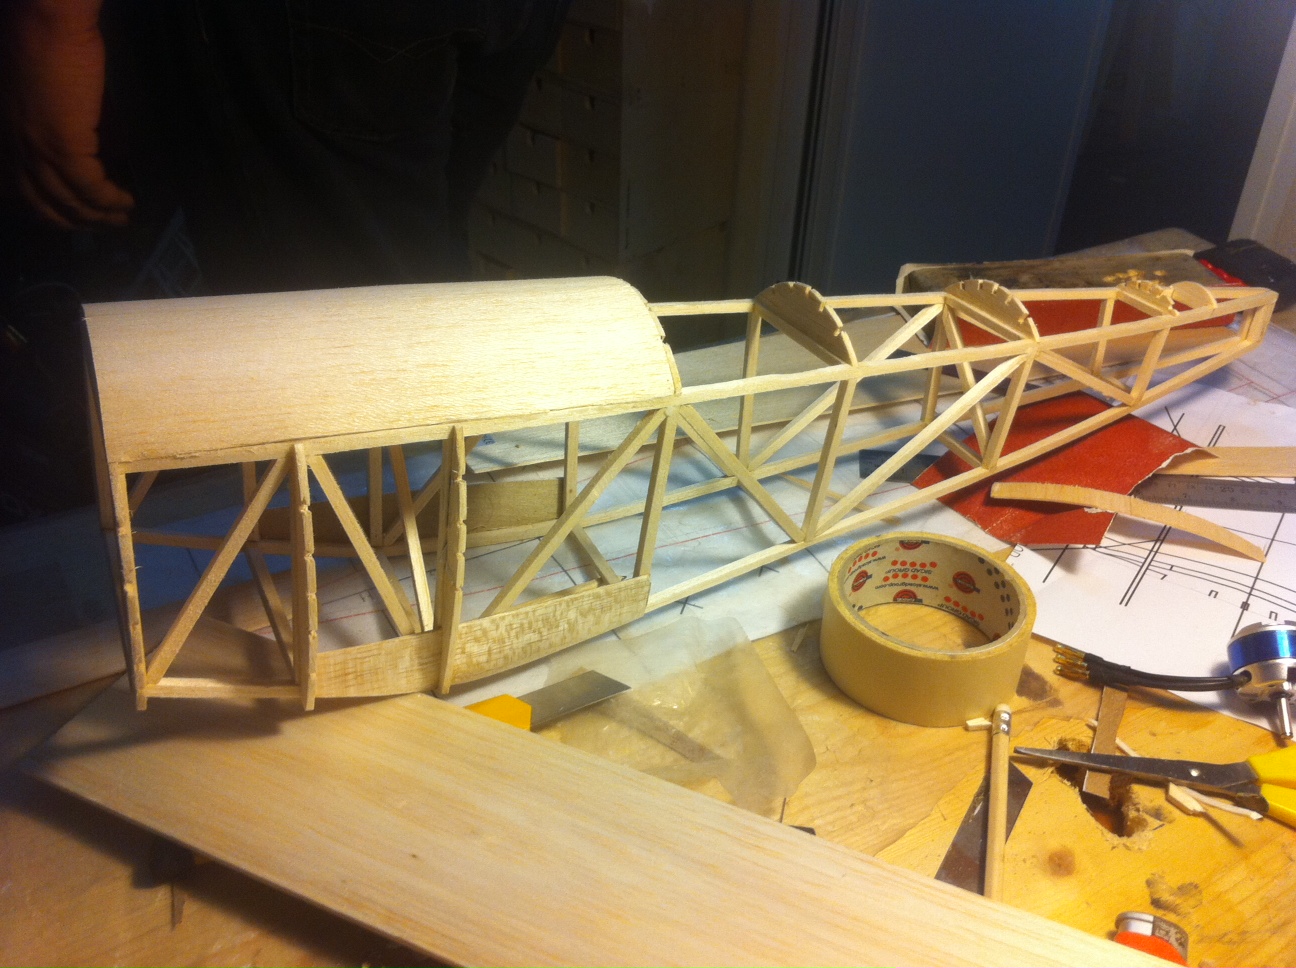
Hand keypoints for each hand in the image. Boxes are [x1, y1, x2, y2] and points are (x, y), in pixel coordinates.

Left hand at [3, 0, 132, 227]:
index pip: (16, 188)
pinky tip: (125, 202)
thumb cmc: (43, 45)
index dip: (43, 209)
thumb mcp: (43, 99)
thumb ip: (60, 129)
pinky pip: (89, 188)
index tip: (69, 218)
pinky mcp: (62, 146)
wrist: (45, 23)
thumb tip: (92, 154)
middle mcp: (11, 149)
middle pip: (39, 203)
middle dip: (71, 222)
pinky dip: (108, 201)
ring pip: (65, 201)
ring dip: (96, 217)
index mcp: (2, 136)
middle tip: (99, 226)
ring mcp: (35, 150)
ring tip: (120, 219)